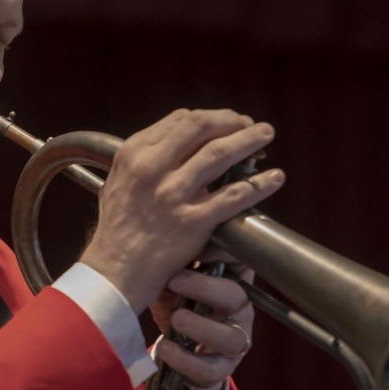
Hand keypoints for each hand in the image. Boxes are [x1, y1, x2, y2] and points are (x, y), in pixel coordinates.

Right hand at [79, 108, 283, 312]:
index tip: (225, 123)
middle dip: (232, 121)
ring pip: (220, 154)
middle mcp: (152, 168)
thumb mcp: (117, 182)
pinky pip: (234, 196)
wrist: (114, 271)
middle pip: (201, 128)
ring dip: (249, 141)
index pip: (180, 120)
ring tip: (265, 135)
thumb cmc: (117, 229)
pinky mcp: (193, 222)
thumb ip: (142, 160)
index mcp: (134, 154)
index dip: (209, 117)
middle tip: (249, 125)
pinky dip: (259, 184)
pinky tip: (274, 178)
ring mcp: (173, 194)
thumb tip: (172, 143)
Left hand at [150, 263, 255, 389]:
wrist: (177, 349)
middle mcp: (240, 311)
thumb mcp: (177, 278)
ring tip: (175, 320)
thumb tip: (173, 236)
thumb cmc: (178, 302)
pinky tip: (165, 348)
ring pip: (231, 338)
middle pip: (236, 296)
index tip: (190, 251)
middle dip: (204, 288)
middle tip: (174, 282)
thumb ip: (180, 261)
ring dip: (201, 328)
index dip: (219, 255)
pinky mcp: (221, 369)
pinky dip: (186, 360)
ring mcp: (235, 342)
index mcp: (233, 282)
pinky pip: (210, 369)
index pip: (239, 262)